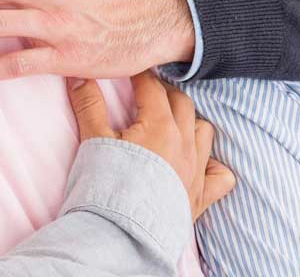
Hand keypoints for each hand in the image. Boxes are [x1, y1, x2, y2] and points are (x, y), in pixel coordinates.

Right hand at [70, 72, 234, 218]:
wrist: (123, 231)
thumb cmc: (108, 184)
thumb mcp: (93, 140)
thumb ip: (88, 105)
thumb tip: (79, 76)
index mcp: (160, 125)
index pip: (152, 88)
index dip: (139, 75)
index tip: (129, 68)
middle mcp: (185, 143)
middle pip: (182, 103)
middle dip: (164, 92)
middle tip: (145, 91)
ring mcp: (197, 169)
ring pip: (204, 131)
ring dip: (190, 121)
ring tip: (172, 121)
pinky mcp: (201, 195)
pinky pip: (221, 175)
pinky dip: (214, 165)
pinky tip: (200, 163)